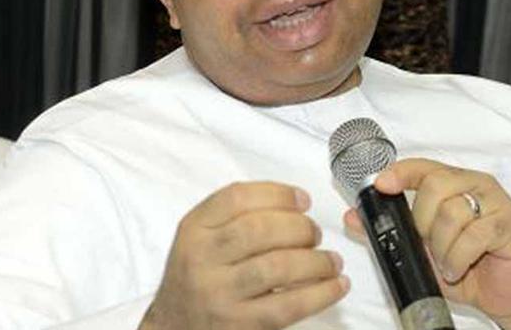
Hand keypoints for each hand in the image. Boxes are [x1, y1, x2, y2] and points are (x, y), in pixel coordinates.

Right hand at [141, 181, 348, 329]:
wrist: (174, 327)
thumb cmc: (198, 277)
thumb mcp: (200, 238)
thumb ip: (235, 215)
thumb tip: (296, 203)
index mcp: (194, 230)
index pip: (237, 198)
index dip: (278, 194)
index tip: (303, 199)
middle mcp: (202, 260)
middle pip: (260, 229)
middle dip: (300, 227)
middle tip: (315, 233)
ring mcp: (220, 294)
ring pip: (278, 267)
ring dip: (316, 260)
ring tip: (330, 261)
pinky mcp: (239, 325)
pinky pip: (288, 305)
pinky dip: (321, 294)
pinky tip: (336, 285)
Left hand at [343, 158, 510, 328]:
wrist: (508, 295)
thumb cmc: (468, 267)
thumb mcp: (422, 251)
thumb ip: (390, 232)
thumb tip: (352, 217)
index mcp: (456, 184)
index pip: (425, 166)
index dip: (401, 172)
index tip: (381, 184)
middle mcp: (477, 186)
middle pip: (436, 185)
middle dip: (421, 220)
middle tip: (426, 244)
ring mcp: (497, 204)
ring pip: (452, 211)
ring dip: (441, 246)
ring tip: (446, 263)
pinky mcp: (510, 226)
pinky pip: (474, 235)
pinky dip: (457, 258)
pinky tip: (457, 269)